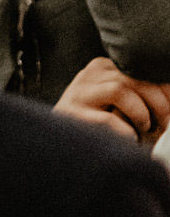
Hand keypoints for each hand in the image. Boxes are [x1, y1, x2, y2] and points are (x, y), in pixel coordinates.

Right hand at [53, 57, 169, 145]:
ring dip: (140, 113)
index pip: (141, 69)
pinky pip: (109, 119)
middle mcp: (89, 75)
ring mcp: (78, 94)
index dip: (164, 89)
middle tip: (165, 124)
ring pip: (120, 89)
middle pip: (134, 78)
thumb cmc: (97, 128)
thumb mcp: (120, 105)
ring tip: (143, 129)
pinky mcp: (72, 115)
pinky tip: (128, 139)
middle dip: (158, 103)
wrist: (58, 148)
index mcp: (103, 68)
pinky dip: (125, 131)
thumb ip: (140, 96)